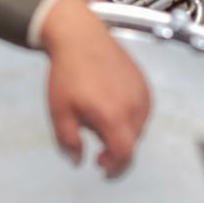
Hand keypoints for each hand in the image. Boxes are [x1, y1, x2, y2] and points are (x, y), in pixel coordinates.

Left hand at [42, 0, 150, 176]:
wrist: (80, 36)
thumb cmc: (69, 69)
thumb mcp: (59, 110)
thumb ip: (69, 139)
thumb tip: (77, 158)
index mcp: (113, 115)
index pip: (124, 153)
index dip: (115, 166)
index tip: (103, 165)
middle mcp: (133, 105)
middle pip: (133, 141)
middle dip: (116, 148)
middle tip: (98, 144)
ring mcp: (141, 91)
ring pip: (140, 125)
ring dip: (124, 131)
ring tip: (103, 120)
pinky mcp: (143, 81)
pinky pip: (144, 108)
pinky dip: (132, 115)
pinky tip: (115, 106)